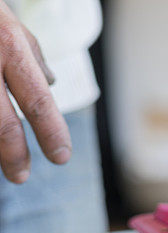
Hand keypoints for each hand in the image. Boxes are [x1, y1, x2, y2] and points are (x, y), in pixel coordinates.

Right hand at [0, 2, 69, 183]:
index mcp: (9, 45)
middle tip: (21, 176)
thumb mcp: (8, 21)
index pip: (38, 100)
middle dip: (13, 155)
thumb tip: (51, 82)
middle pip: (2, 124)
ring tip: (0, 164)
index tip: (61, 157)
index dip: (51, 133)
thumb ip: (30, 53)